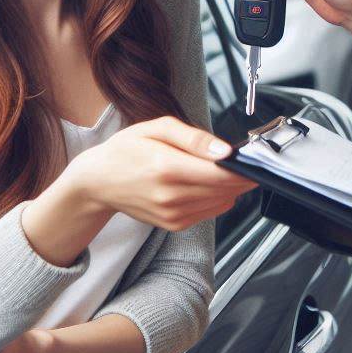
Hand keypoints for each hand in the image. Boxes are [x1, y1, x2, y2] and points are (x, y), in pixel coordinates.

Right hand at [70, 116, 255, 231]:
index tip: (254, 158)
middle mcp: (170, 196)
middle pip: (225, 190)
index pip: (220, 175)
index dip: (243, 168)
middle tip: (243, 160)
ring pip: (222, 203)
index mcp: (167, 168)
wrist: (97, 182)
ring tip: (220, 169)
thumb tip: (224, 151)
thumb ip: (194, 138)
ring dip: (230, 187)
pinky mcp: (173, 225)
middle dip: (241, 176)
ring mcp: (172, 215)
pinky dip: (216, 198)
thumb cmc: (126, 150)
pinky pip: (210, 212)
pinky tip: (205, 183)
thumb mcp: (157, 128)